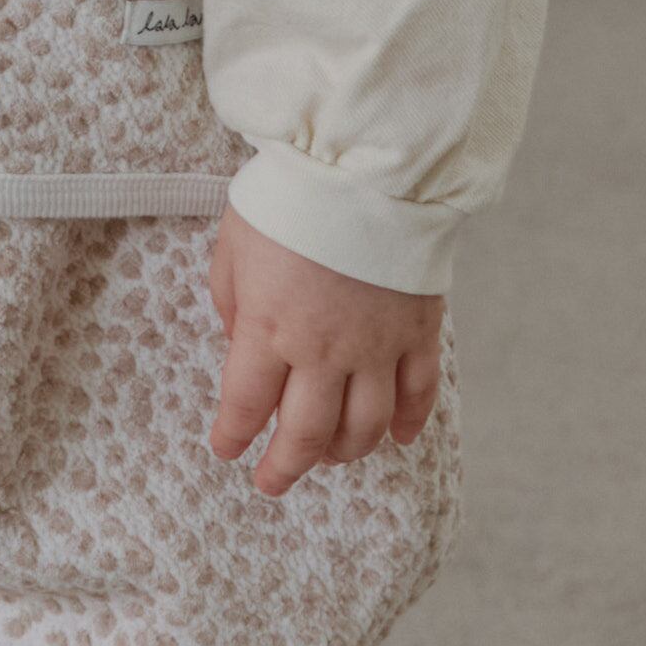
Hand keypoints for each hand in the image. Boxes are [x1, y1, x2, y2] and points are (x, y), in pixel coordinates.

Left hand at [206, 207, 442, 491]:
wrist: (363, 164)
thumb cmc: (289, 198)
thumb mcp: (233, 248)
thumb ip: (233, 305)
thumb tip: (241, 345)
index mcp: (268, 328)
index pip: (245, 405)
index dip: (234, 436)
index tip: (227, 449)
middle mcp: (323, 349)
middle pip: (306, 432)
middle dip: (285, 466)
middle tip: (271, 482)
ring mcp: (376, 345)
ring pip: (363, 425)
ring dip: (343, 452)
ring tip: (328, 458)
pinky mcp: (417, 329)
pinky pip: (418, 391)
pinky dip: (408, 422)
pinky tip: (396, 438)